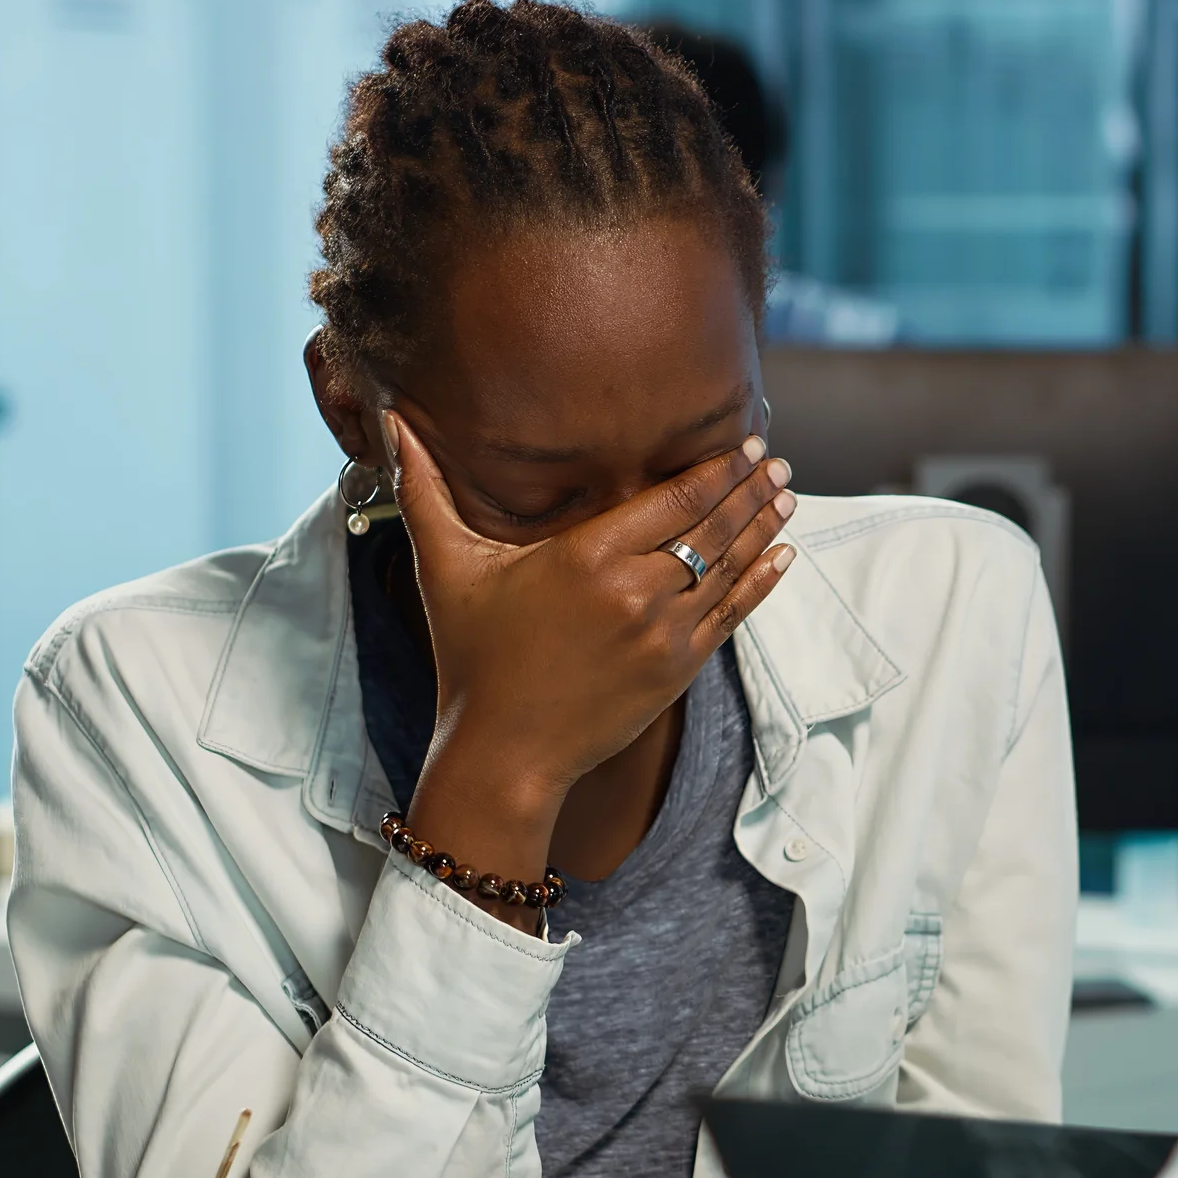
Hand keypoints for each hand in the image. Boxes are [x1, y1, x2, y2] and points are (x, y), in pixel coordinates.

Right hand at [385, 410, 794, 917]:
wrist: (504, 753)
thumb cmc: (471, 657)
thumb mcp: (446, 569)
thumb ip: (424, 490)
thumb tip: (391, 423)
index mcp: (588, 556)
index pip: (675, 499)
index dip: (718, 470)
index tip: (745, 444)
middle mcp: (637, 590)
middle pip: (713, 527)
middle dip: (751, 490)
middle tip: (777, 462)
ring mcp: (665, 633)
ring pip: (730, 567)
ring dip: (764, 528)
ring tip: (787, 496)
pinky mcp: (678, 669)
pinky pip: (733, 614)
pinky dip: (762, 581)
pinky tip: (781, 555)